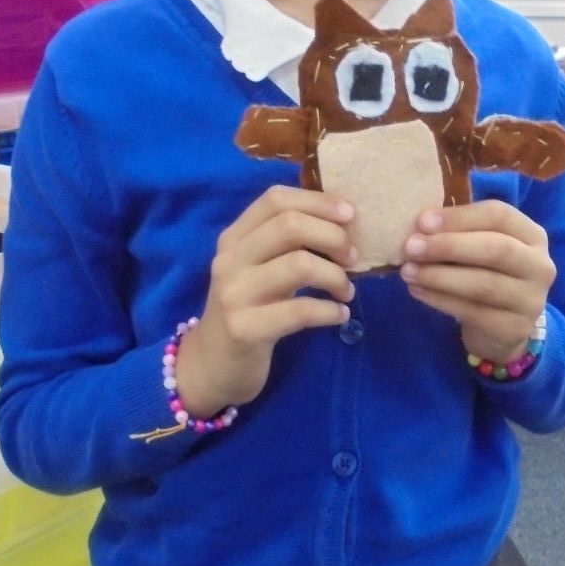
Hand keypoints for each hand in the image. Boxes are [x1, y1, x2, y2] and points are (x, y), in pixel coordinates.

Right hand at [178, 186, 355, 414]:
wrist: (211, 366)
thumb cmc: (247, 311)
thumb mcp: (258, 270)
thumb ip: (286, 244)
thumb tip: (342, 222)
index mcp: (234, 238)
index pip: (275, 199)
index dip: (318, 201)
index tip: (350, 215)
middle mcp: (229, 260)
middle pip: (290, 225)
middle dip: (333, 237)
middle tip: (353, 258)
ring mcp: (235, 294)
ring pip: (299, 264)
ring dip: (335, 276)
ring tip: (346, 292)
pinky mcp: (246, 329)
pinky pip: (300, 311)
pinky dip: (330, 311)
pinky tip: (340, 316)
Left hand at [399, 201, 555, 363]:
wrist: (503, 329)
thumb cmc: (487, 275)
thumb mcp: (481, 248)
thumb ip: (460, 232)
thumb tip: (419, 225)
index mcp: (532, 235)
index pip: (499, 215)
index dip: (460, 216)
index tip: (422, 221)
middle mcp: (539, 265)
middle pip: (495, 249)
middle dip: (448, 246)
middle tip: (411, 247)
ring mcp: (531, 299)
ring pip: (483, 284)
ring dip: (439, 276)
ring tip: (407, 271)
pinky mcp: (514, 328)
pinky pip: (472, 311)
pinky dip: (440, 299)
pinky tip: (417, 290)